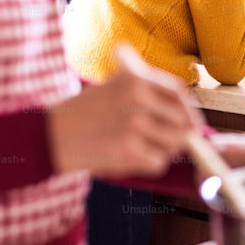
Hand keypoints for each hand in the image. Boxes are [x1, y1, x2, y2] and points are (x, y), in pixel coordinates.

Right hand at [47, 45, 201, 177]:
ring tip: (140, 148)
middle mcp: (137, 98)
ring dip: (163, 151)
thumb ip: (147, 90)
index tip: (191, 123)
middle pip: (182, 121)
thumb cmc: (84, 112)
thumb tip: (186, 110)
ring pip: (173, 144)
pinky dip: (149, 165)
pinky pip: (158, 163)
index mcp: (135, 79)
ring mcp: (134, 124)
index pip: (178, 92)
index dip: (190, 110)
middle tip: (167, 143)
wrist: (53, 135)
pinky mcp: (129, 150)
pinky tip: (129, 159)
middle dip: (179, 135)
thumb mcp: (113, 86)